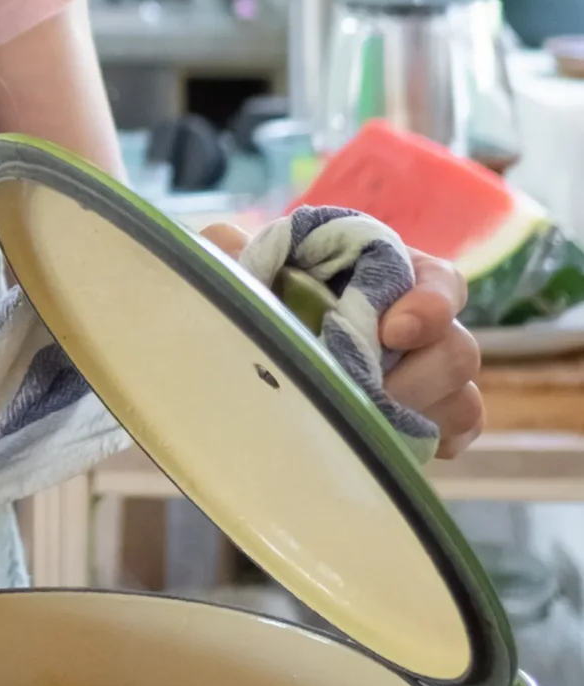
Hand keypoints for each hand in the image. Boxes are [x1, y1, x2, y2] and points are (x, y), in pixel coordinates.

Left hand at [204, 225, 482, 459]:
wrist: (244, 361)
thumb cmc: (257, 303)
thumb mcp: (241, 272)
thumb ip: (233, 252)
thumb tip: (225, 241)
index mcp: (386, 272)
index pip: (441, 280)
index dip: (429, 305)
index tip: (391, 331)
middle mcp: (419, 323)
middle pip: (458, 348)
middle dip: (417, 377)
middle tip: (364, 393)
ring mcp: (428, 374)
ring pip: (461, 397)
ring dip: (419, 413)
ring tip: (364, 423)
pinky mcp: (425, 418)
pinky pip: (457, 431)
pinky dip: (435, 441)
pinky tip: (390, 444)